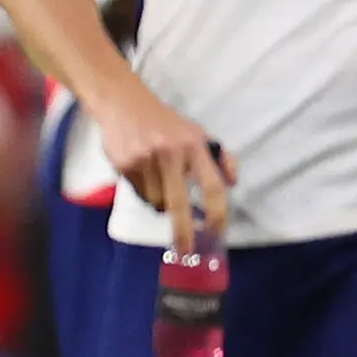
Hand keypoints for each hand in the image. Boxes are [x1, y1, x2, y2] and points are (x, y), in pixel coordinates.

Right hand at [93, 81, 236, 253]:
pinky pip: (139, 193)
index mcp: (194, 145)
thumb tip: (232, 183)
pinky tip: (141, 172)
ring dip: (159, 202)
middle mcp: (170, 153)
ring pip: (156, 201)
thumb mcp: (196, 133)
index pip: (212, 184)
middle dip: (183, 232)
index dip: (217, 212)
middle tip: (185, 251)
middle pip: (179, 204)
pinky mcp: (125, 165)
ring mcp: (145, 160)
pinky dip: (144, 191)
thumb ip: (219, 157)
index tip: (217, 232)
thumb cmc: (165, 123)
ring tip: (157, 181)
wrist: (123, 104)